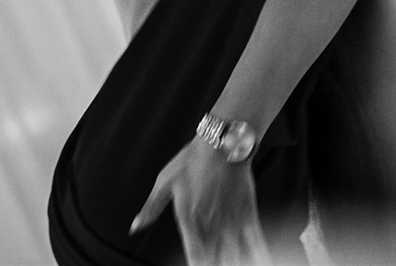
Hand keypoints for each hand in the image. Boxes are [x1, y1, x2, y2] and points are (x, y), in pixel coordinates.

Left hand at [130, 138, 271, 265]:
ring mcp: (230, 221)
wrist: (221, 143)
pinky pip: (255, 243)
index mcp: (188, 219)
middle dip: (216, 265)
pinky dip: (258, 256)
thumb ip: (150, 208)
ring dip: (233, 263)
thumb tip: (135, 226)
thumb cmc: (191, 159)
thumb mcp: (164, 182)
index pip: (193, 255)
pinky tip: (259, 263)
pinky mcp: (247, 214)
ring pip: (234, 256)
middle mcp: (209, 224)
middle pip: (214, 260)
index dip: (197, 265)